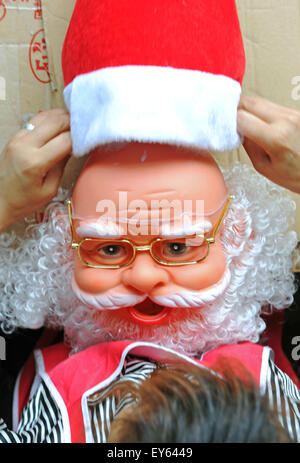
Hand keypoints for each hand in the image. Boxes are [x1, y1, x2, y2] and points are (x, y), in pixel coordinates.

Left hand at [0, 109, 71, 231]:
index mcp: (34, 163)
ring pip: (45, 116)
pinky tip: (57, 126)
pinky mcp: (14, 137)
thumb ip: (62, 166)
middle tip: (82, 130)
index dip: (79, 139)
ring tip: (72, 125)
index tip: (86, 142)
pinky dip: (49, 120)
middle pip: (55, 122)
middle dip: (72, 123)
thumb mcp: (49, 189)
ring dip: (60, 118)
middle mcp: (24, 146)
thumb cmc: (21, 201)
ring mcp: (17, 139)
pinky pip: (35, 121)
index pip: (65, 140)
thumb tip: (72, 148)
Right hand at [237, 96, 299, 193]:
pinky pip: (272, 106)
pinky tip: (257, 122)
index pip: (241, 117)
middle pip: (251, 102)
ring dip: (248, 109)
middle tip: (228, 118)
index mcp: (276, 138)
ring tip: (242, 122)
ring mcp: (293, 114)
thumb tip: (238, 131)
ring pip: (261, 101)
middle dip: (236, 109)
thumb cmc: (295, 175)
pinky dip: (261, 111)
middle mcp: (286, 121)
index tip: (223, 126)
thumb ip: (249, 145)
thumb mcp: (264, 167)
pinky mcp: (296, 112)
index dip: (229, 121)